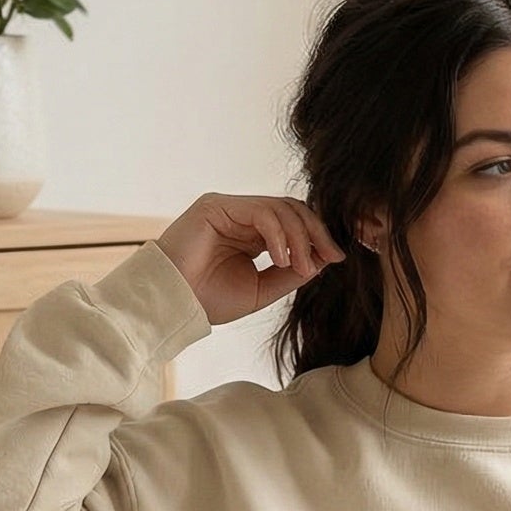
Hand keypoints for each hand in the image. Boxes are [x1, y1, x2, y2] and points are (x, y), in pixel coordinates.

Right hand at [155, 191, 347, 326]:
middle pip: (292, 209)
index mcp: (251, 234)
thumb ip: (291, 273)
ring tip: (301, 268)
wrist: (174, 305)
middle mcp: (241, 217)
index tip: (336, 258)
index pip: (293, 222)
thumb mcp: (262, 290)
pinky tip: (281, 258)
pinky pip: (261, 211)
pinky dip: (278, 234)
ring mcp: (228, 208)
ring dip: (299, 237)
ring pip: (280, 208)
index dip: (317, 237)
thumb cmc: (209, 300)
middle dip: (316, 232)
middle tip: (330, 257)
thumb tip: (323, 259)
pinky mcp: (216, 206)